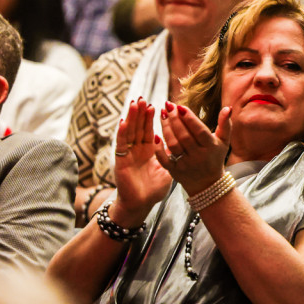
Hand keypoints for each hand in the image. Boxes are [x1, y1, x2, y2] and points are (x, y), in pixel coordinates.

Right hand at [112, 98, 171, 224]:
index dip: (150, 118)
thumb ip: (171, 156)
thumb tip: (182, 145)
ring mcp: (127, 154)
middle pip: (138, 127)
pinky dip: (122, 133)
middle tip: (142, 98)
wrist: (140, 205)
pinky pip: (121, 145)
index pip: (148, 130)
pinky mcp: (121, 161)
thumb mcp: (167, 170)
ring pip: (129, 132)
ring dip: (131, 118)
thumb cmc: (152, 190)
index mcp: (147, 151)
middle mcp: (136, 150)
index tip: (155, 105)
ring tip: (134, 104)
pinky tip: (123, 122)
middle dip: (140, 113)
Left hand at [156, 102, 231, 194]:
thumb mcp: (223, 141)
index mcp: (210, 147)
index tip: (180, 106)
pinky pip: (164, 159)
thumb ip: (225, 124)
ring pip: (173, 144)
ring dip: (166, 129)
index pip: (199, 130)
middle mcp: (198, 156)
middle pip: (184, 136)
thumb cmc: (215, 157)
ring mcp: (186, 164)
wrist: (208, 184)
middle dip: (175, 119)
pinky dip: (158, 149)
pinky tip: (155, 136)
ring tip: (163, 115)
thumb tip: (228, 107)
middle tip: (168, 106)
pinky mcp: (175, 171)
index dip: (189, 118)